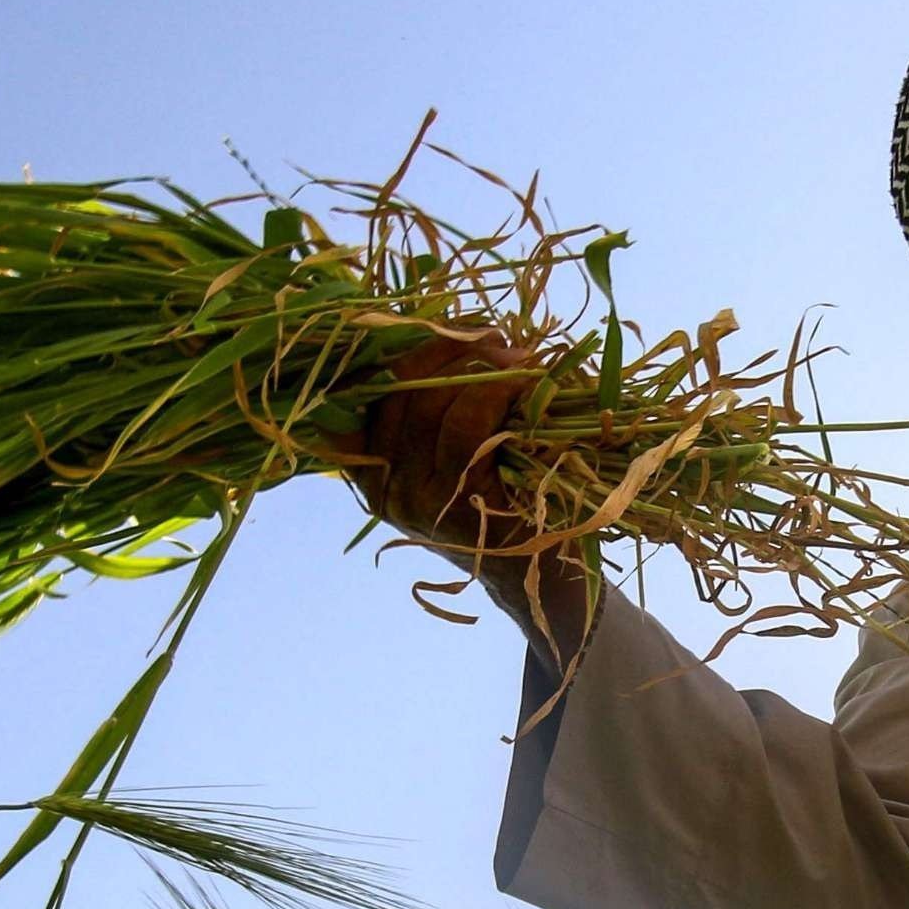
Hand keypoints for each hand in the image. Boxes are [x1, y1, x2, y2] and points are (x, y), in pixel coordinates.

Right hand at [332, 329, 591, 652]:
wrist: (547, 580)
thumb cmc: (509, 501)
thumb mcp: (459, 450)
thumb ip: (438, 403)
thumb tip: (451, 328)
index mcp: (371, 470)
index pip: (362, 391)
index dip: (402, 348)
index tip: (446, 327)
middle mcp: (382, 488)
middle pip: (393, 390)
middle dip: (445, 348)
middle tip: (494, 337)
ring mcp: (416, 501)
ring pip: (427, 405)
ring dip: (475, 366)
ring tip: (515, 356)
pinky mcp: (457, 506)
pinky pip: (465, 427)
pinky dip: (496, 391)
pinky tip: (524, 380)